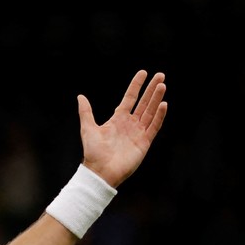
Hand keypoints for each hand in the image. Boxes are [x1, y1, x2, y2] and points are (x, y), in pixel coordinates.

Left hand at [78, 70, 167, 187]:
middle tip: (160, 75)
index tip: (143, 73)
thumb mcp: (88, 128)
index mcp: (118, 119)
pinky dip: (159, 116)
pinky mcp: (144, 142)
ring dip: (156, 99)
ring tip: (162, 85)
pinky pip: (154, 126)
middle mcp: (130, 124)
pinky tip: (163, 104)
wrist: (100, 171)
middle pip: (144, 103)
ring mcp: (138, 132)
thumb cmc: (93, 152)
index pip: (130, 98)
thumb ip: (86, 112)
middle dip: (152, 89)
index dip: (136, 86)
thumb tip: (80, 96)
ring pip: (150, 112)